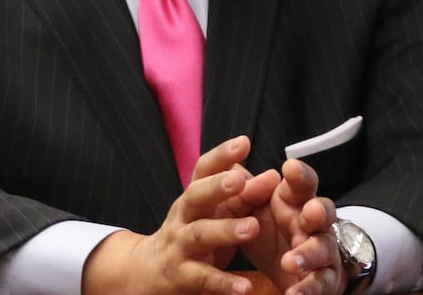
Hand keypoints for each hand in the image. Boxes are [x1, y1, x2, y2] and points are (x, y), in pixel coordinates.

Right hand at [82, 137, 268, 294]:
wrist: (149, 272)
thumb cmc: (193, 234)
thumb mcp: (215, 212)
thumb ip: (244, 195)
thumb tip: (274, 175)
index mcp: (194, 196)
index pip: (203, 169)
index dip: (221, 155)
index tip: (243, 142)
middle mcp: (183, 216)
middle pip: (195, 196)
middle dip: (216, 187)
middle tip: (240, 181)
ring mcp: (179, 245)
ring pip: (199, 234)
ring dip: (225, 230)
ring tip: (252, 228)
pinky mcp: (181, 275)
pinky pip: (203, 278)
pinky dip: (223, 282)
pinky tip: (244, 287)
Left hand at [241, 160, 344, 294]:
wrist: (291, 271)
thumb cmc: (272, 232)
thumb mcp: (255, 211)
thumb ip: (246, 192)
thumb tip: (230, 164)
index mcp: (295, 201)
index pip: (301, 183)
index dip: (299, 175)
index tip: (290, 167)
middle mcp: (313, 223)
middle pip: (323, 211)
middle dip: (318, 211)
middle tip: (310, 212)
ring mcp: (322, 250)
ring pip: (322, 248)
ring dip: (308, 254)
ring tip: (289, 261)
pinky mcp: (324, 279)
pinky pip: (319, 284)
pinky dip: (307, 289)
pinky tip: (294, 294)